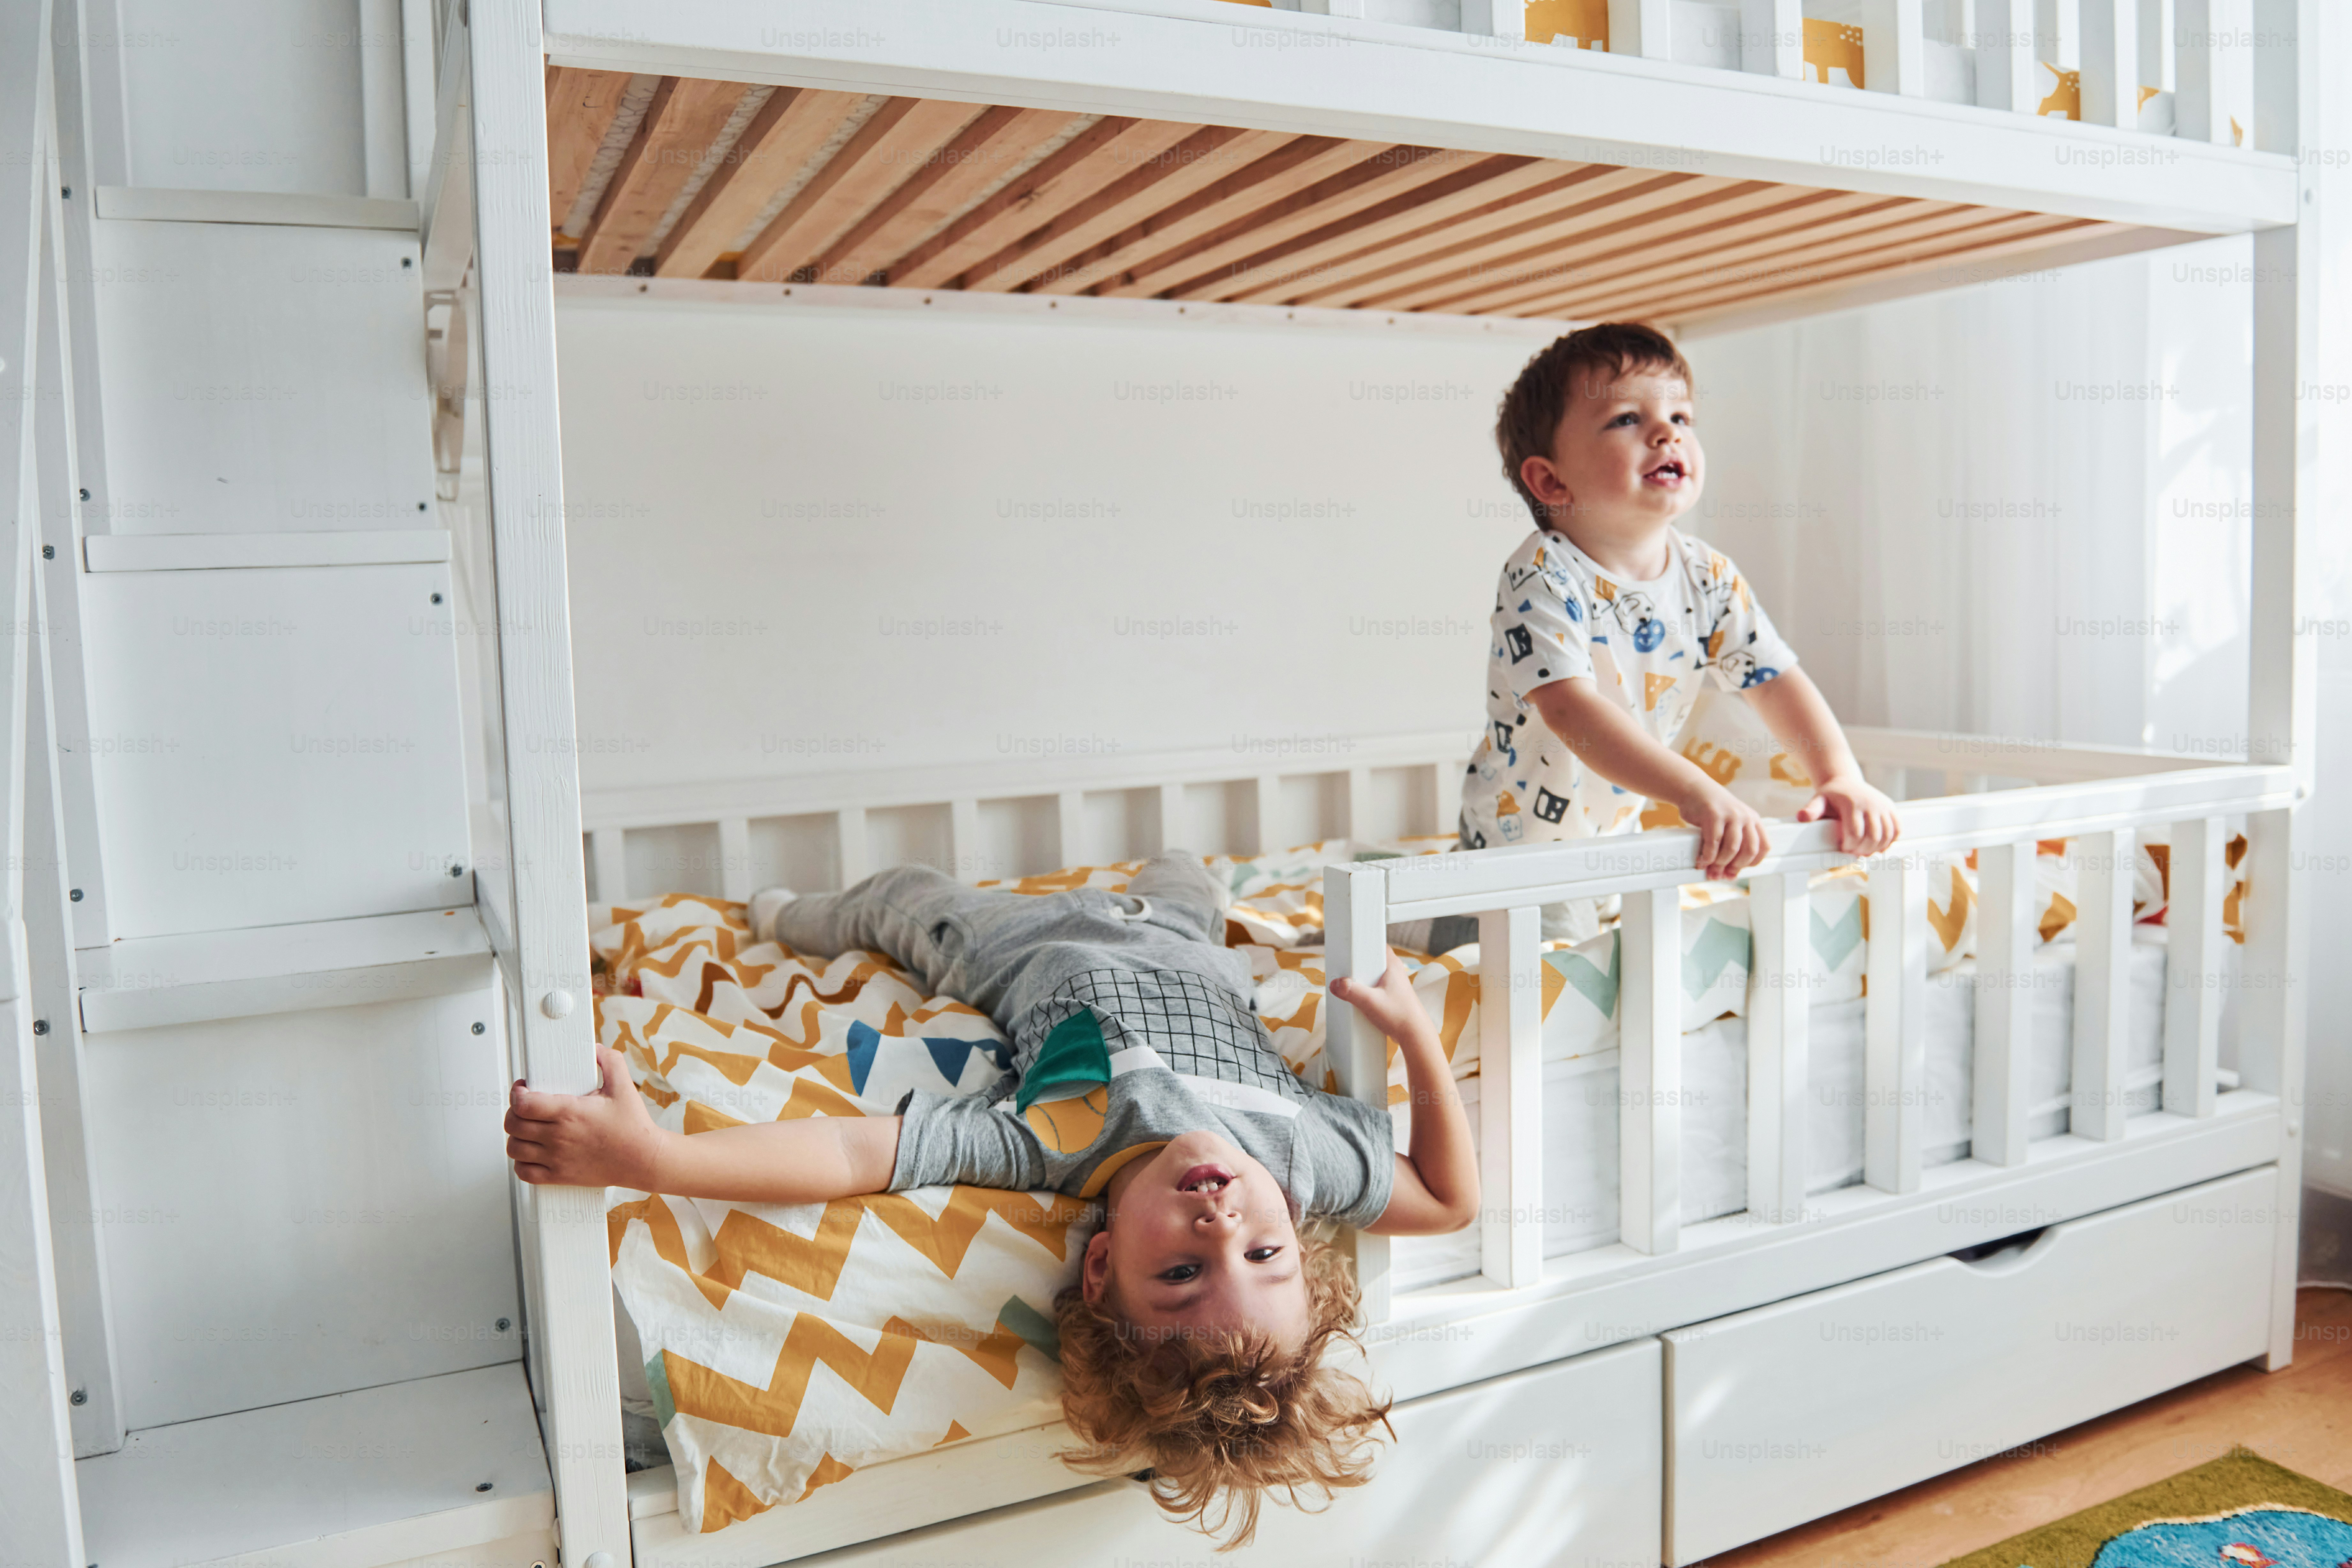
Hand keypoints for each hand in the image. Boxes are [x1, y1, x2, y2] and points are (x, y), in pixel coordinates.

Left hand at [505, 1046, 668, 1188]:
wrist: (643, 1159)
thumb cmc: (633, 1126)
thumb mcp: (623, 1086)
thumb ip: (610, 1060)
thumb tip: (595, 1048)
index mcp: (570, 1112)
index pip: (523, 1103)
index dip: (516, 1093)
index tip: (522, 1089)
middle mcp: (559, 1136)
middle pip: (513, 1124)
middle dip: (513, 1112)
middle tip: (523, 1108)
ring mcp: (557, 1158)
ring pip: (514, 1148)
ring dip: (516, 1137)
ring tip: (526, 1129)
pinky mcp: (559, 1176)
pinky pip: (524, 1172)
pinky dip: (521, 1163)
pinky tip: (531, 1153)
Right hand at [1328, 948, 1433, 1046]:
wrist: (1414, 1035)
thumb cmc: (1400, 1016)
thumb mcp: (1371, 1003)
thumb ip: (1352, 992)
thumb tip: (1336, 984)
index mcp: (1391, 964)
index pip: (1375, 943)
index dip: (1361, 944)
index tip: (1347, 948)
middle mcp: (1393, 971)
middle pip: (1369, 958)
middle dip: (1356, 964)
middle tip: (1344, 970)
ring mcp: (1392, 983)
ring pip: (1371, 974)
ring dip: (1359, 979)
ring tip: (1349, 985)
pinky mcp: (1389, 994)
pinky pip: (1373, 986)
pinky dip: (1364, 990)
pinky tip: (1358, 998)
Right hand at [1679, 780, 1768, 879]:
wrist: (1693, 789)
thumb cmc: (1710, 810)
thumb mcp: (1728, 824)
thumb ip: (1732, 844)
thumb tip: (1727, 873)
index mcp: (1753, 820)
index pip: (1763, 847)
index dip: (1751, 863)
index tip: (1737, 871)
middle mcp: (1746, 817)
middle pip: (1749, 850)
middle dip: (1735, 866)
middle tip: (1722, 874)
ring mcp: (1731, 815)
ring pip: (1732, 848)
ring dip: (1720, 863)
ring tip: (1710, 869)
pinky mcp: (1714, 815)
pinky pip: (1714, 842)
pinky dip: (1707, 856)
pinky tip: (1702, 861)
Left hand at [1798, 775, 1900, 855]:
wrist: (1846, 783)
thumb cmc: (1831, 796)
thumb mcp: (1818, 800)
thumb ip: (1811, 810)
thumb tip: (1802, 817)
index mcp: (1852, 803)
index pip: (1855, 833)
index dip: (1850, 846)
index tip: (1843, 848)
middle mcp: (1871, 804)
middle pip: (1872, 836)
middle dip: (1862, 850)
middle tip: (1853, 853)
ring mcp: (1883, 806)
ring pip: (1887, 835)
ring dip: (1876, 848)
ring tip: (1864, 851)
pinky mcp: (1891, 808)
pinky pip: (1897, 829)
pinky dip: (1890, 841)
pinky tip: (1879, 847)